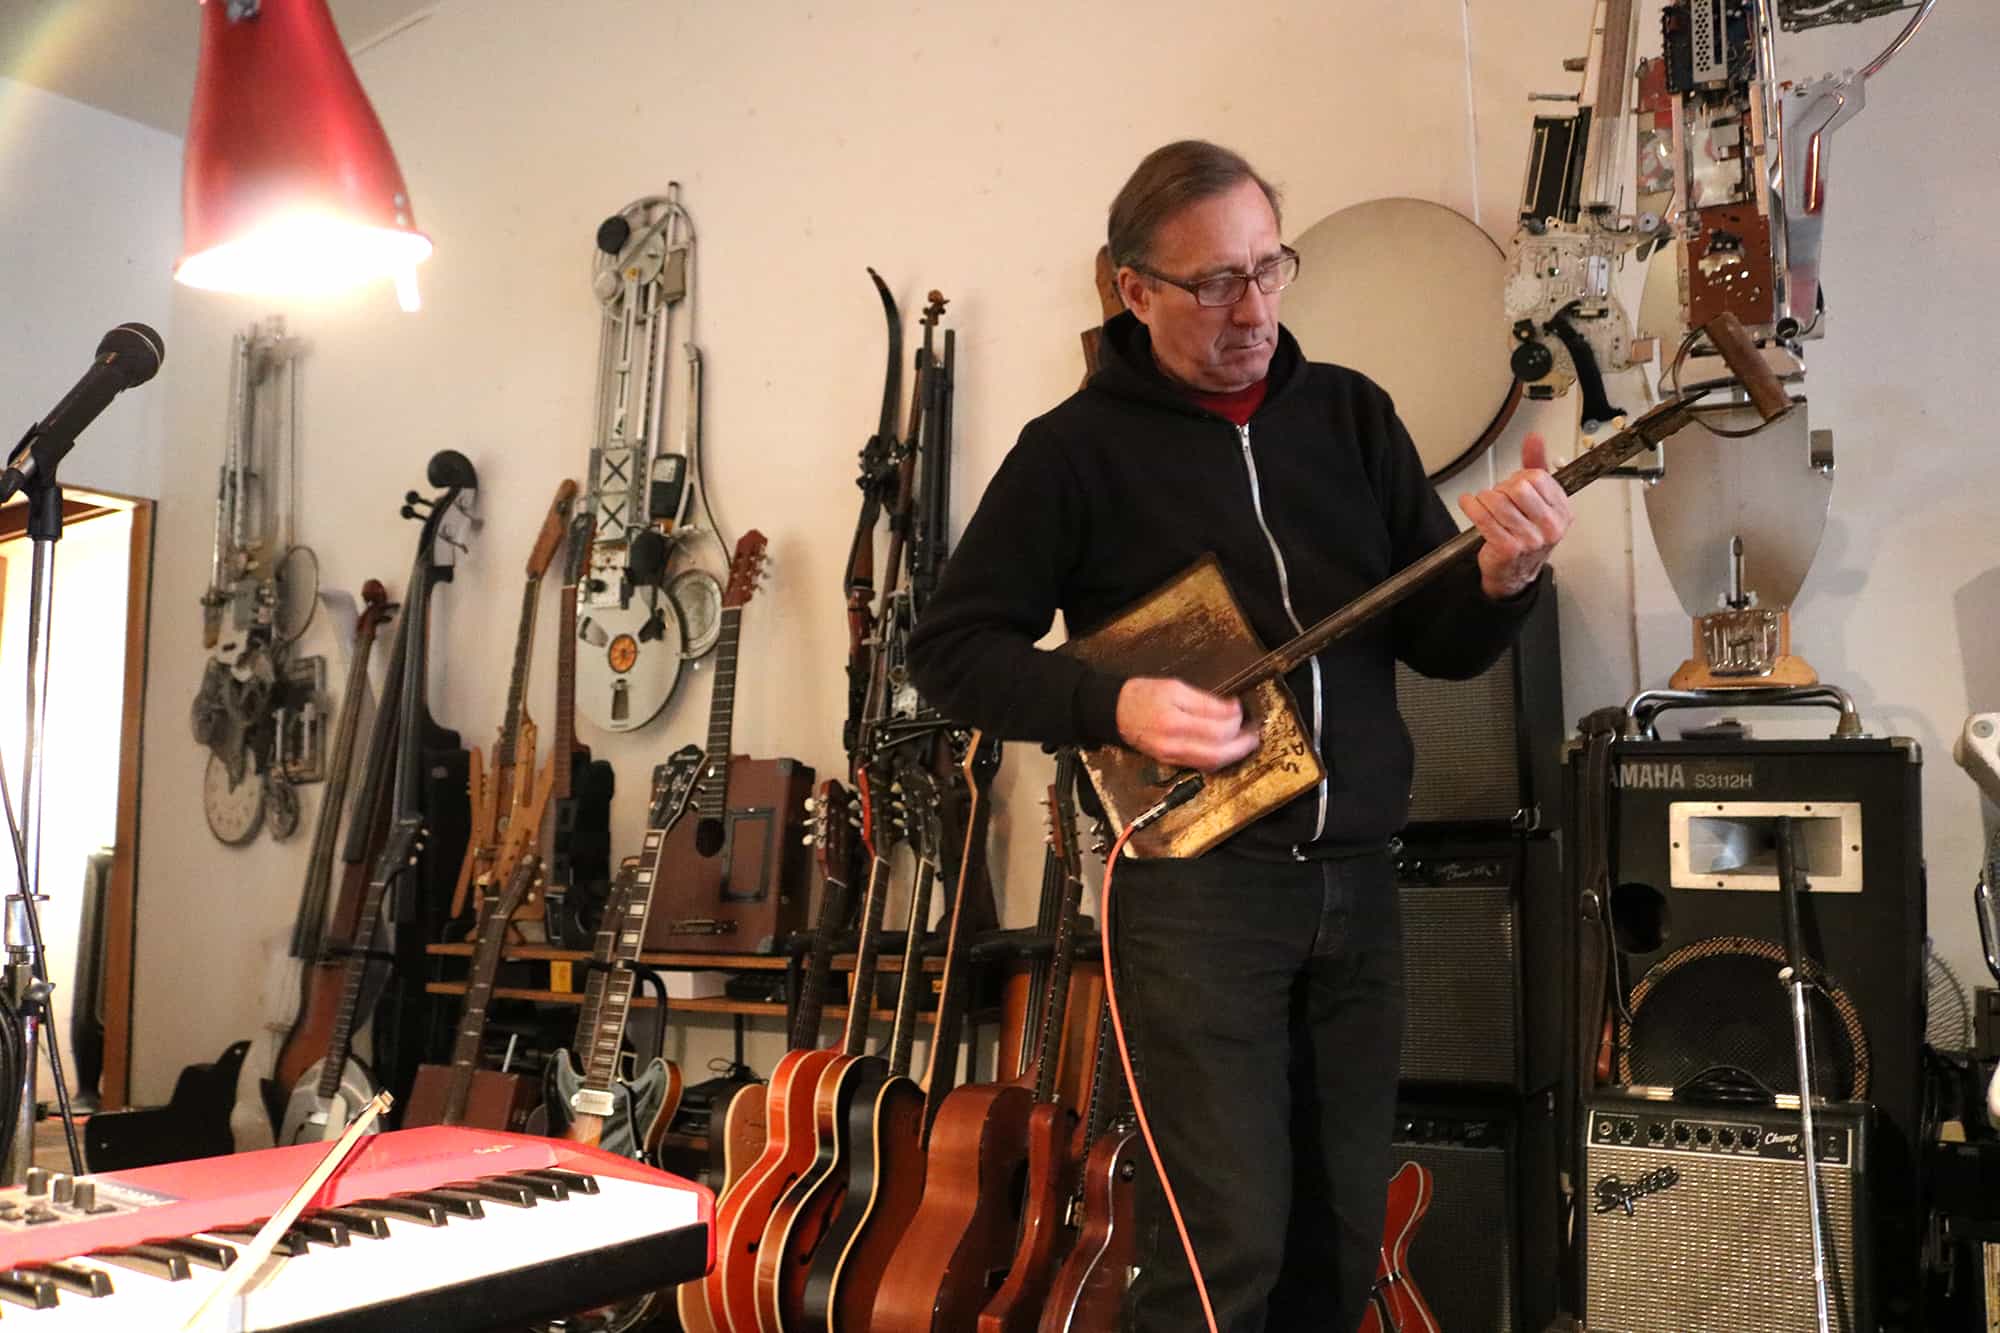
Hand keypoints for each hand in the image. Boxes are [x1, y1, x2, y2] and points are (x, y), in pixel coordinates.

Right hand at [1115, 677, 1259, 771]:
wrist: (1115, 712)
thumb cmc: (1142, 695)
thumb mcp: (1174, 688)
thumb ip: (1204, 701)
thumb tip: (1232, 710)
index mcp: (1174, 722)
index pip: (1217, 728)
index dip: (1235, 720)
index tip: (1241, 709)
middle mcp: (1173, 744)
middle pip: (1218, 752)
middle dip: (1241, 744)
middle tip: (1254, 735)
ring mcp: (1171, 757)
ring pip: (1211, 762)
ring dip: (1232, 754)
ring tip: (1245, 743)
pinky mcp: (1170, 762)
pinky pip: (1200, 765)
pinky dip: (1217, 758)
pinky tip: (1225, 750)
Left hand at [1460, 432, 1572, 598]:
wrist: (1516, 572)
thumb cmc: (1527, 534)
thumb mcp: (1538, 499)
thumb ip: (1537, 466)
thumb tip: (1535, 439)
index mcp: (1562, 511)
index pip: (1537, 477)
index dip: (1520, 477)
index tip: (1515, 484)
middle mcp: (1550, 527)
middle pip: (1518, 487)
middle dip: (1503, 487)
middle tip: (1499, 496)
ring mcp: (1530, 540)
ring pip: (1498, 501)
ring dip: (1484, 498)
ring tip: (1483, 502)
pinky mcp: (1508, 548)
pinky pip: (1483, 518)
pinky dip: (1471, 506)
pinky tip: (1469, 503)